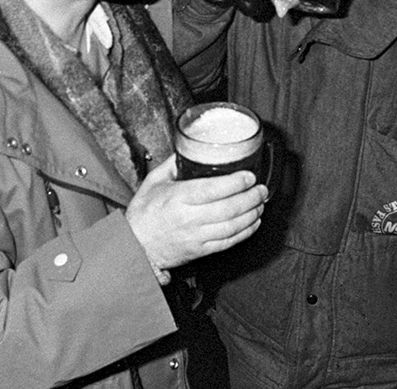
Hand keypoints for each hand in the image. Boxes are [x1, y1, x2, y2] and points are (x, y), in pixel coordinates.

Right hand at [126, 155, 267, 273]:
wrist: (135, 246)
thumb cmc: (143, 213)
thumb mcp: (154, 181)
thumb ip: (173, 163)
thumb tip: (191, 147)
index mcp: (178, 198)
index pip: (213, 189)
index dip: (236, 183)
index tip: (249, 176)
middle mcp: (189, 218)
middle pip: (229, 208)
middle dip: (251, 197)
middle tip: (261, 188)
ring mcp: (197, 236)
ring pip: (233, 226)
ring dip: (252, 214)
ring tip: (260, 203)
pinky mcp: (201, 250)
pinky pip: (229, 242)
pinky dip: (245, 232)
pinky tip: (253, 222)